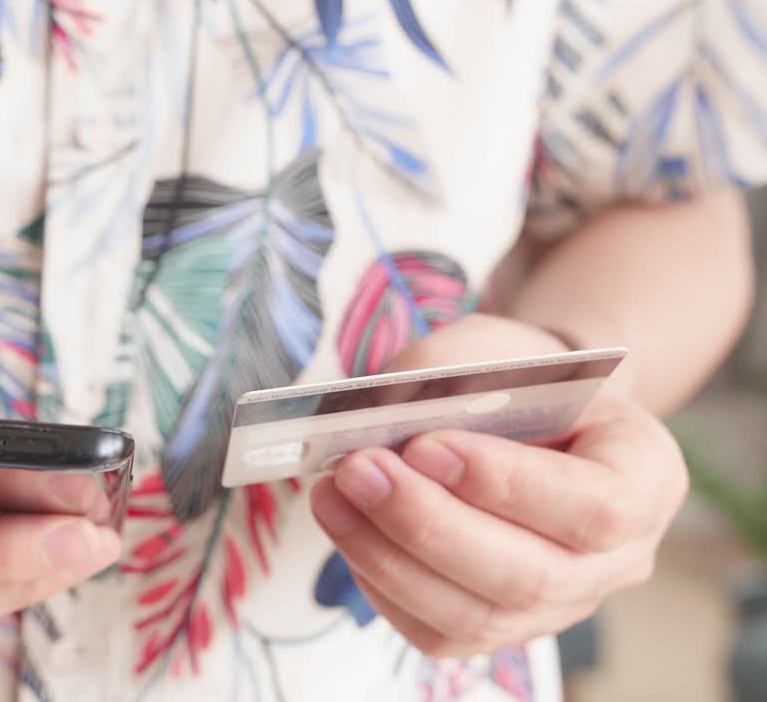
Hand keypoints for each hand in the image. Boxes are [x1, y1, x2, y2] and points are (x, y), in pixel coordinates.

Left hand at [309, 314, 686, 656]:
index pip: (595, 509)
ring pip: (476, 616)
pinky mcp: (500, 625)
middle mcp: (617, 559)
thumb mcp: (496, 347)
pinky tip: (348, 528)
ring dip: (388, 556)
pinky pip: (436, 631)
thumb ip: (447, 377)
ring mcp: (561, 604)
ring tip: (333, 493)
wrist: (525, 409)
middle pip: (530, 577)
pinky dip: (380, 582)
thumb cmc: (519, 376)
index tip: (424, 444)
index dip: (506, 485)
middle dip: (428, 524)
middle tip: (357, 468)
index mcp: (645, 478)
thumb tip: (376, 424)